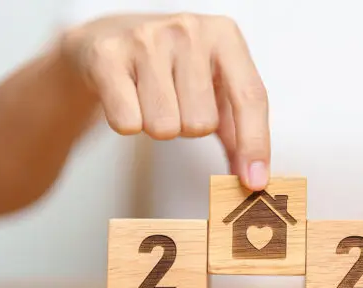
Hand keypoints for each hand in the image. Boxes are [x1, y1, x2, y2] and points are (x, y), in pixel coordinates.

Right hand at [60, 13, 269, 189]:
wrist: (111, 38)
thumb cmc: (174, 69)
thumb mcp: (217, 90)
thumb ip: (240, 135)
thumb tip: (253, 180)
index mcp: (225, 35)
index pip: (250, 97)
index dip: (254, 144)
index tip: (254, 182)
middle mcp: (188, 30)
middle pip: (201, 124)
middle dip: (187, 127)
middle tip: (175, 103)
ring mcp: (146, 39)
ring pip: (164, 127)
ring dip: (158, 125)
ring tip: (150, 98)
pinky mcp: (107, 55)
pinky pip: (128, 122)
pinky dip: (128, 123)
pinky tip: (127, 97)